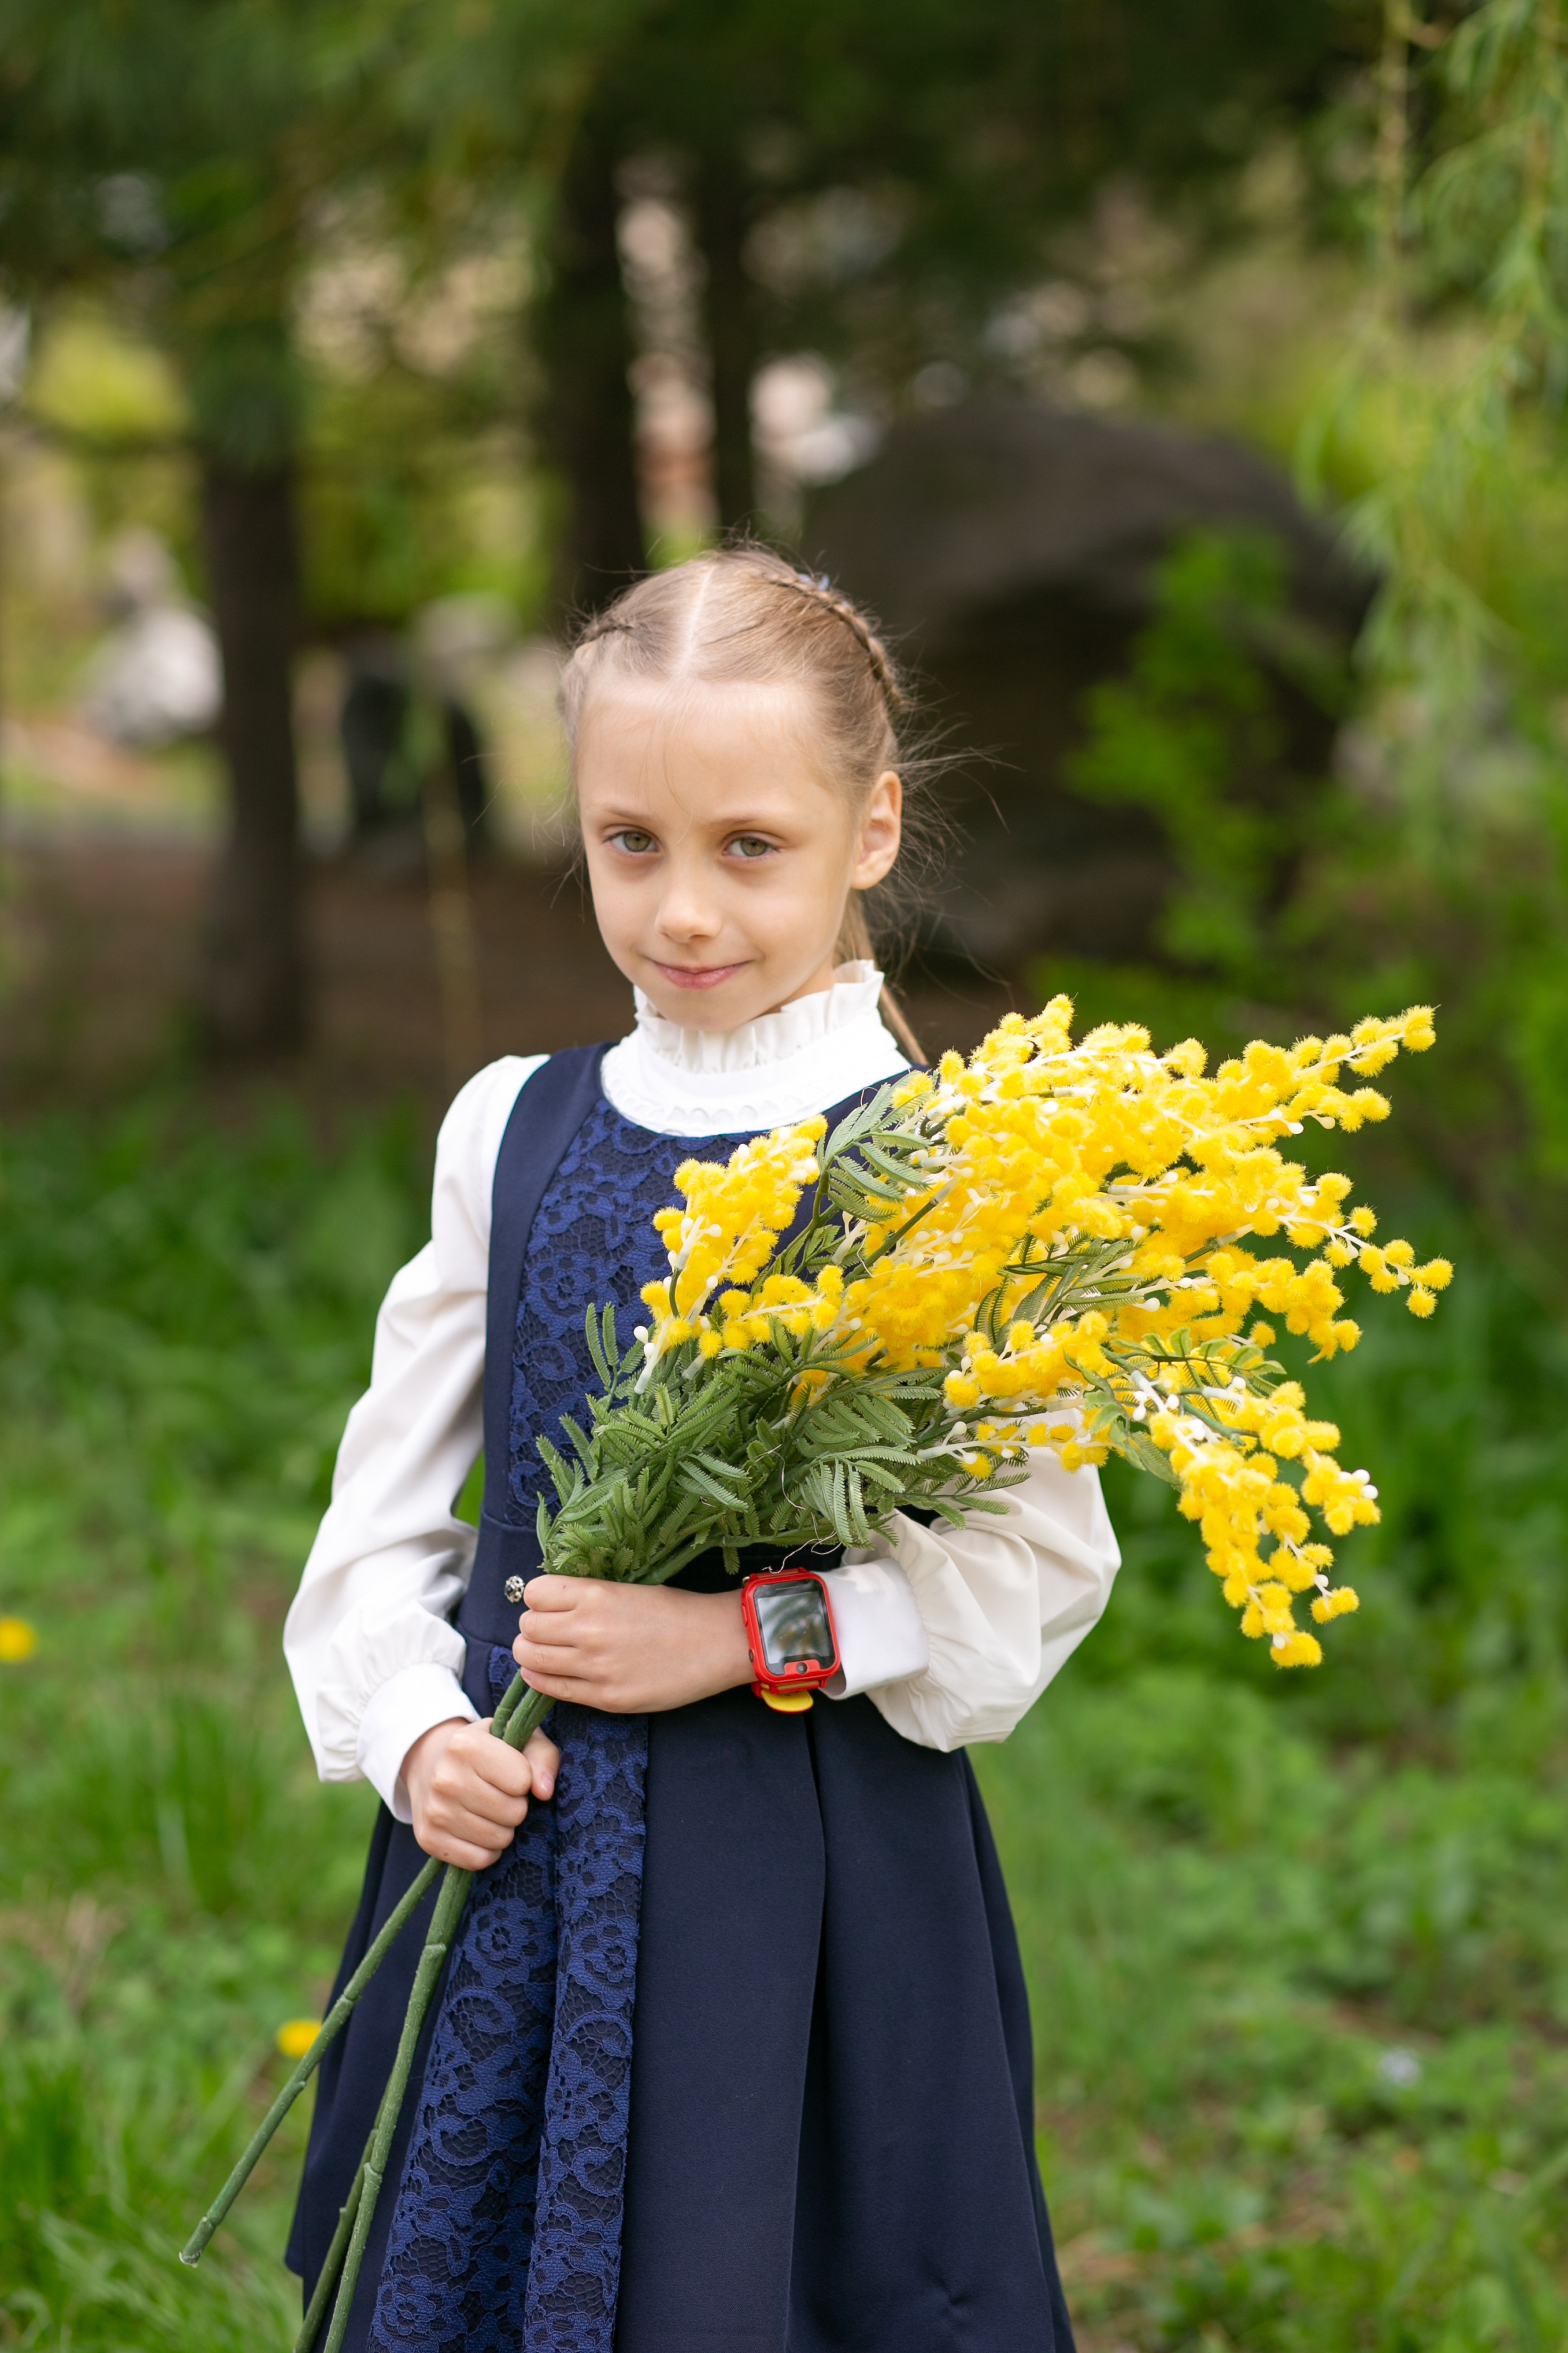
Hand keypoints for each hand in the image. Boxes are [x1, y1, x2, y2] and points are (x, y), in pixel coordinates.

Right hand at [402, 1716, 561, 1870]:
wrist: (431, 1765)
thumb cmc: (485, 1750)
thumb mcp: (516, 1737)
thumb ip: (542, 1756)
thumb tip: (544, 1792)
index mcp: (466, 1745)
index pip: (522, 1780)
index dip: (524, 1779)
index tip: (509, 1772)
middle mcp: (445, 1778)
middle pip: (514, 1813)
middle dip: (516, 1806)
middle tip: (500, 1794)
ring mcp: (434, 1812)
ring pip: (499, 1840)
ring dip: (503, 1829)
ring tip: (489, 1810)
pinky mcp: (429, 1840)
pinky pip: (479, 1860)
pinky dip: (487, 1850)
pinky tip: (478, 1829)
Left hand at [513, 1577, 753, 1714]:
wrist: (716, 1643)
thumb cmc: (676, 1611)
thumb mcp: (627, 1589)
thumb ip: (588, 1598)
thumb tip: (548, 1605)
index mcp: (596, 1595)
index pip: (534, 1593)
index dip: (537, 1599)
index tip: (548, 1604)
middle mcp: (589, 1630)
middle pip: (527, 1627)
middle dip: (533, 1628)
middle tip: (548, 1631)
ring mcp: (594, 1667)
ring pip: (531, 1658)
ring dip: (533, 1654)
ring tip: (549, 1652)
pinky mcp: (604, 1697)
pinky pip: (551, 1689)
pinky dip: (543, 1679)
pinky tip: (552, 1672)